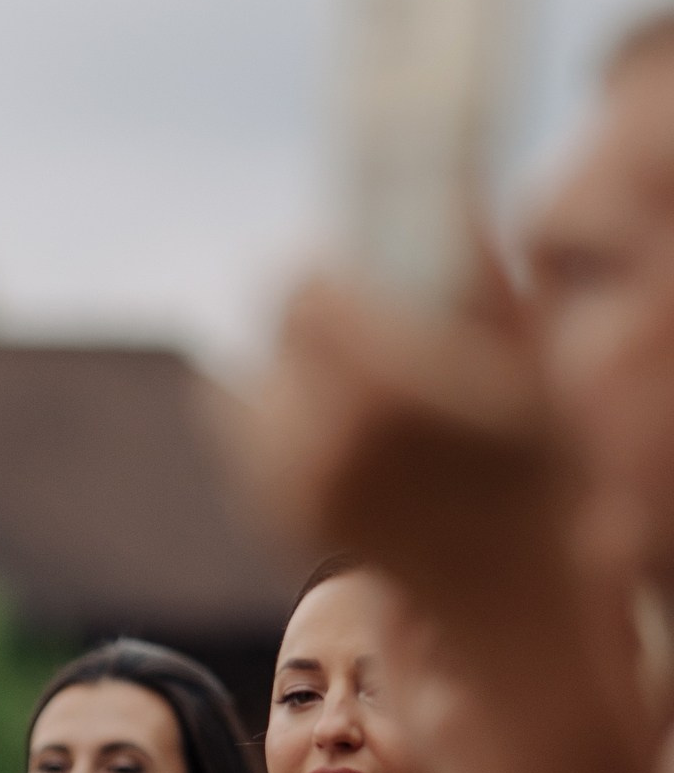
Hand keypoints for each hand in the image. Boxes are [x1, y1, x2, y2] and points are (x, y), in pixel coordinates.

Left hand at [240, 258, 574, 632]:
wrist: (499, 591)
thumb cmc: (531, 464)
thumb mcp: (523, 358)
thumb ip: (470, 268)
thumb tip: (429, 181)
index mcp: (384, 396)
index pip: (302, 288)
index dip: (333, 265)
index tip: (360, 263)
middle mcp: (319, 444)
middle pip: (275, 317)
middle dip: (317, 305)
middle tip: (361, 308)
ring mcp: (284, 484)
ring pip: (252, 366)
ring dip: (296, 357)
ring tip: (361, 377)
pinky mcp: (265, 507)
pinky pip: (243, 417)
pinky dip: (281, 405)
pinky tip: (341, 421)